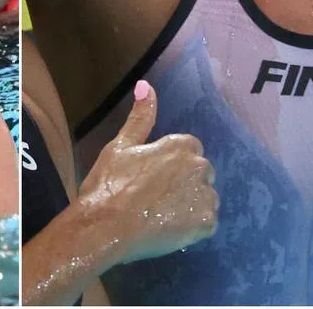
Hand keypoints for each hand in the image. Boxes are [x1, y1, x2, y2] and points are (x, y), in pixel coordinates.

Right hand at [79, 80, 218, 263]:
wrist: (105, 228)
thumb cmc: (110, 184)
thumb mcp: (120, 146)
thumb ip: (140, 117)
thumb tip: (146, 84)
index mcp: (181, 146)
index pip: (189, 149)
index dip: (170, 163)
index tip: (151, 176)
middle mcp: (199, 168)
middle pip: (200, 173)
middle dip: (184, 183)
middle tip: (154, 197)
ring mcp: (205, 198)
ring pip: (204, 198)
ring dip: (190, 204)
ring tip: (161, 214)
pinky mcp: (206, 224)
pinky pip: (207, 222)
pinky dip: (193, 226)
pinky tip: (170, 228)